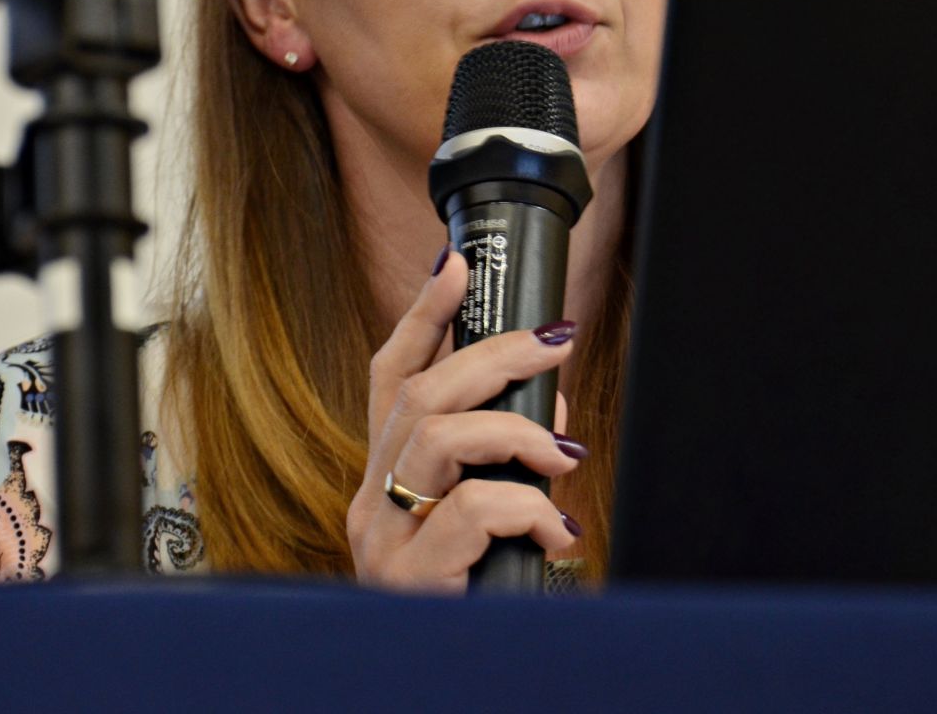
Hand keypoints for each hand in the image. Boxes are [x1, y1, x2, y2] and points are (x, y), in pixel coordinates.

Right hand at [347, 248, 583, 592]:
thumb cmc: (466, 609)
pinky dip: (525, 507)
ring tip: (564, 451)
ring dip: (514, 428)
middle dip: (495, 353)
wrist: (429, 688)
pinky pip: (470, 512)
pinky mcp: (411, 578)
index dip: (420, 317)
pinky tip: (558, 529)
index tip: (454, 265)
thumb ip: (502, 472)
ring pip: (435, 436)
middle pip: (419, 393)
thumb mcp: (477, 533)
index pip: (388, 378)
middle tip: (558, 342)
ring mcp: (384, 541)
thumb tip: (554, 409)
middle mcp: (372, 503)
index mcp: (385, 483)